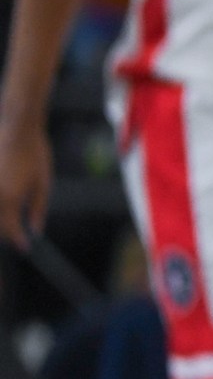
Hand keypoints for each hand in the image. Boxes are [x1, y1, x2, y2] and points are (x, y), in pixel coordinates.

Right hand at [0, 114, 47, 247]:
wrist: (18, 129)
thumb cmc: (35, 156)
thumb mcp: (42, 184)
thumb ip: (37, 210)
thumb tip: (35, 231)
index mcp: (9, 199)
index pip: (10, 230)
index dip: (18, 241)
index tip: (25, 248)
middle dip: (6, 233)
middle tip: (17, 236)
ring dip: (0, 220)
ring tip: (10, 220)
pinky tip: (4, 204)